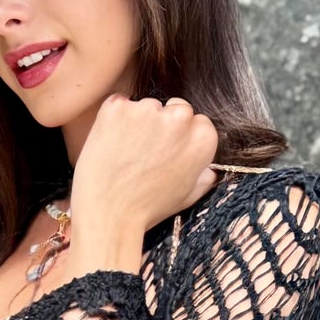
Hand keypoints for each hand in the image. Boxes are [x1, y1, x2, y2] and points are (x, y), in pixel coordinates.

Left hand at [70, 94, 218, 234]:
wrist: (108, 215)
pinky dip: (113, 120)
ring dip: (137, 122)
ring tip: (125, 154)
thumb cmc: (147, 210)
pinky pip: (118, 105)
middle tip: (144, 153)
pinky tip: (110, 145)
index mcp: (203, 137)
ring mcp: (148, 109)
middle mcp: (180, 117)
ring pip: (145, 106)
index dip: (179, 137)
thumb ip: (203, 178)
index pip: (196, 120)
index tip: (167, 152)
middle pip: (174, 108)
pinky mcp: (118, 107)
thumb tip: (211, 169)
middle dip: (162, 124)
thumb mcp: (186, 197)